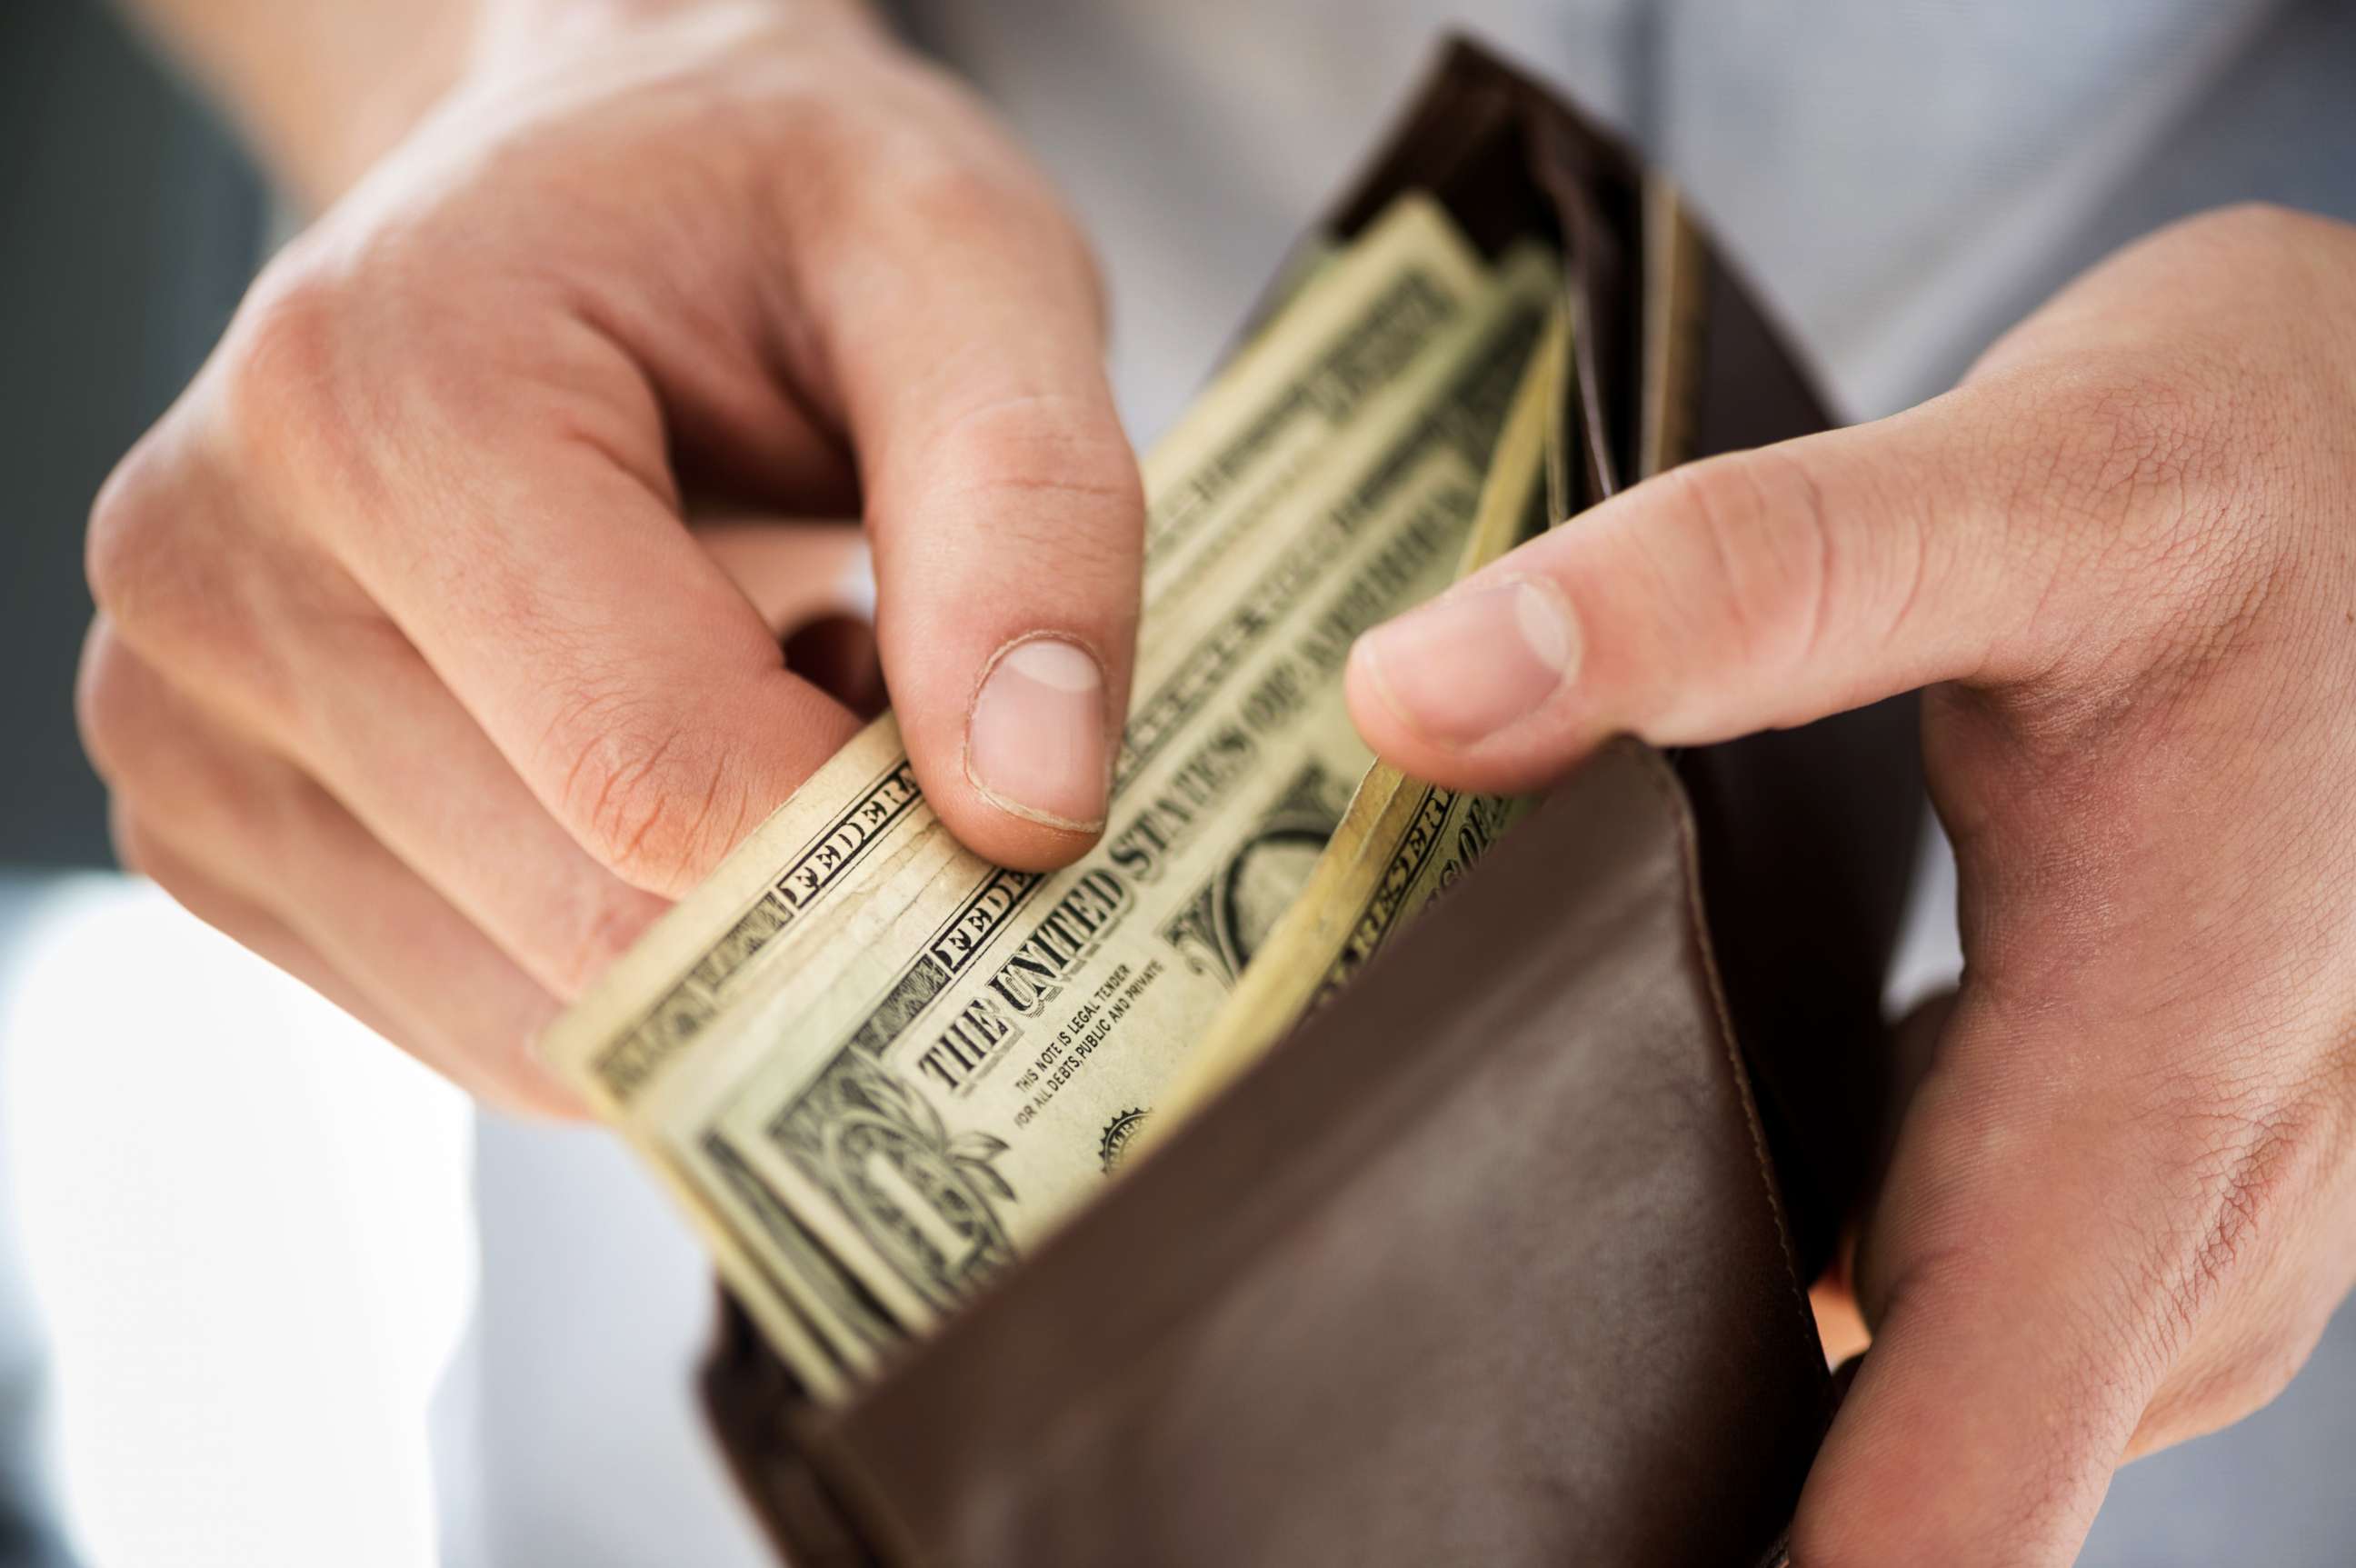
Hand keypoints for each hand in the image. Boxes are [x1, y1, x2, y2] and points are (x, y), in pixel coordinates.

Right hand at [79, 0, 1141, 1111]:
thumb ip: (1031, 509)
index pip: (659, 779)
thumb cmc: (759, 208)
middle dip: (808, 885)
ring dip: (718, 922)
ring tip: (756, 689)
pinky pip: (485, 1025)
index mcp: (382, 398)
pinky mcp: (212, 825)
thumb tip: (1030, 808)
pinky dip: (623, 949)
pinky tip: (654, 762)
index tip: (1002, 781)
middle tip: (872, 688)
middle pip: (595, 927)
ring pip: (542, 1019)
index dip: (882, 843)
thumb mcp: (961, 261)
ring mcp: (181, 719)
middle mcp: (215, 571)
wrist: (575, 189)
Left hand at [1347, 203, 2355, 1562]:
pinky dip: (1909, 1304)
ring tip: (1599, 1434)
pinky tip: (1768, 1248)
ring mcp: (2235, 1153)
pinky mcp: (2203, 1105)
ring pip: (2023, 1380)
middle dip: (1773, 1519)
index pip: (1975, 1455)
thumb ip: (1731, 586)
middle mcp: (2223, 1167)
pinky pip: (2052, 1281)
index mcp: (2158, 1072)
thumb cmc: (2264, 454)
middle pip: (1981, 1457)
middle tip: (1525, 1501)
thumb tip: (1417, 696)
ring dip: (1845, 1430)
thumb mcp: (2013, 484)